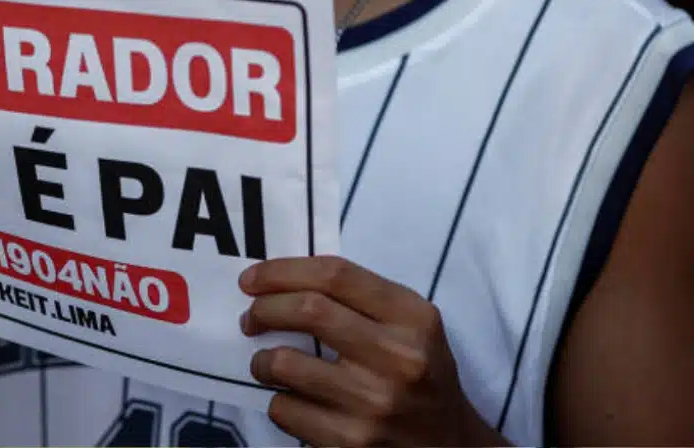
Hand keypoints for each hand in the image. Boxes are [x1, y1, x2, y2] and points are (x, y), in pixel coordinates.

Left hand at [239, 256, 504, 446]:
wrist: (450, 447)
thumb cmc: (419, 375)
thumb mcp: (410, 327)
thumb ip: (359, 299)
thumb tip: (279, 283)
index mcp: (412, 317)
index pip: (335, 275)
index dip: (282, 271)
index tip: (251, 279)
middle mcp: (397, 356)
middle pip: (307, 310)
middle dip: (263, 309)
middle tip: (250, 319)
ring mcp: (374, 402)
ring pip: (284, 362)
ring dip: (261, 360)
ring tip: (266, 364)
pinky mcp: (351, 441)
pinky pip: (284, 409)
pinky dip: (278, 400)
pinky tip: (292, 400)